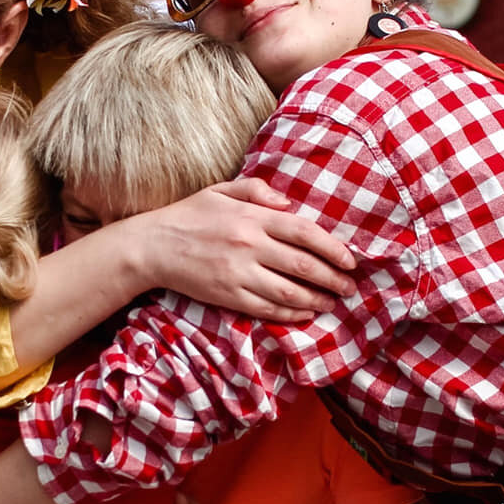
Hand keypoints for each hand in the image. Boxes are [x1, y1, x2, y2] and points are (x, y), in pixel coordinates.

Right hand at [141, 178, 355, 322]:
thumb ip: (257, 190)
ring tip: (333, 302)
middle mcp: (249, 246)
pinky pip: (267, 308)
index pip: (304, 232)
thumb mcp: (220, 190)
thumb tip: (289, 203)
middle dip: (333, 278)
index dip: (333, 248)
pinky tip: (305, 313)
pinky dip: (291, 313)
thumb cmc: (188, 215)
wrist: (152, 246)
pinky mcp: (228, 296)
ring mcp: (238, 274)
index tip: (351, 260)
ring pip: (290, 291)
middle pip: (303, 265)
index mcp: (251, 217)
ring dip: (317, 299)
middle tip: (350, 287)